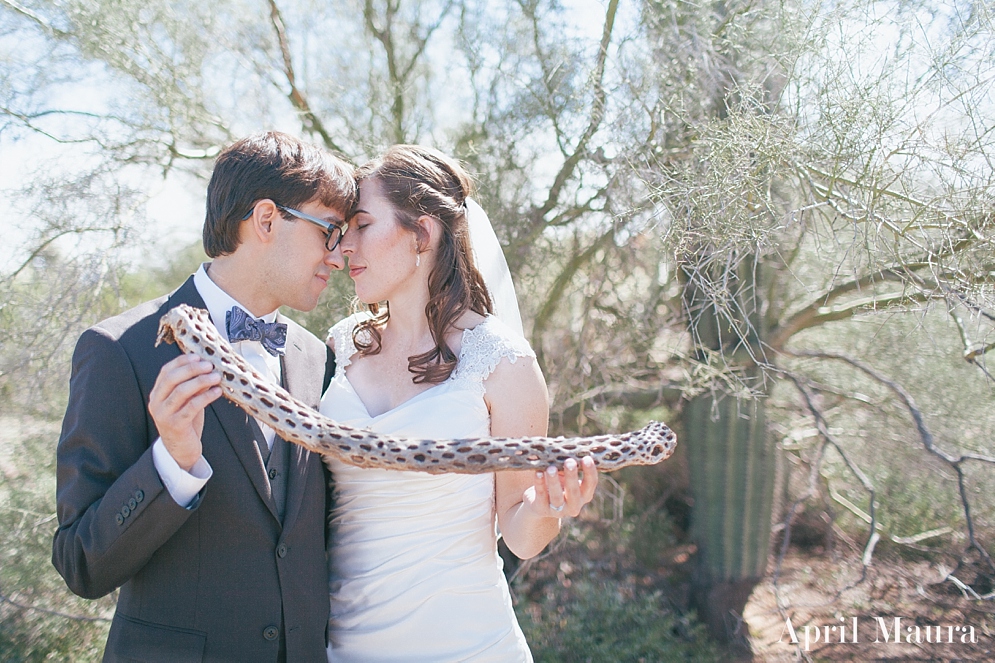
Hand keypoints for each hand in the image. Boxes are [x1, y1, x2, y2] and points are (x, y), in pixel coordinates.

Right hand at [148, 355, 221, 470]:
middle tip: (209, 365)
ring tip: (216, 377)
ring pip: (182, 391)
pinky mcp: (176, 425)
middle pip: (172, 379)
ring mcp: (164, 414)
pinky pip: (192, 406)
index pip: (166, 371)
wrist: (180, 450)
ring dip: (201, 381)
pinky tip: (217, 392)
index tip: (198, 356)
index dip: (182, 361)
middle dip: (192, 369)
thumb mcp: (186, 401)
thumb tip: (208, 368)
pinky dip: (206, 397)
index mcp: (157, 394)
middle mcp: (157, 403)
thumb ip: (192, 387)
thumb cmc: (185, 422)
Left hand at [529, 456, 598, 518]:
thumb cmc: (557, 483)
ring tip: (551, 468)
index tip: (587, 458)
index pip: (591, 484)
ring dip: (554, 481)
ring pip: (557, 496)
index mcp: (584, 495)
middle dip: (571, 476)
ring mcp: (558, 510)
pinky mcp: (542, 509)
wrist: (538, 503)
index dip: (590, 472)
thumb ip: (565, 461)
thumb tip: (561, 440)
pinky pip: (541, 495)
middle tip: (569, 461)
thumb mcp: (564, 474)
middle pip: (574, 491)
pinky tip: (538, 472)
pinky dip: (539, 483)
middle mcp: (574, 505)